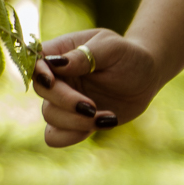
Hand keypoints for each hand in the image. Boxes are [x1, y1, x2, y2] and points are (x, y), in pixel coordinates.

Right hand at [32, 28, 159, 147]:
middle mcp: (58, 78)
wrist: (146, 78)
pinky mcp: (74, 121)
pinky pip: (56, 137)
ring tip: (107, 117)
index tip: (53, 82)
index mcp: (61, 53)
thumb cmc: (129, 55)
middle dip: (66, 102)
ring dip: (76, 122)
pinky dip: (74, 136)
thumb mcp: (112, 47)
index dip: (39, 74)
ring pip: (50, 117)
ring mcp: (64, 101)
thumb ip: (86, 54)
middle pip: (42, 92)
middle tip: (92, 106)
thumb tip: (57, 63)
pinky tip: (102, 125)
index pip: (36, 62)